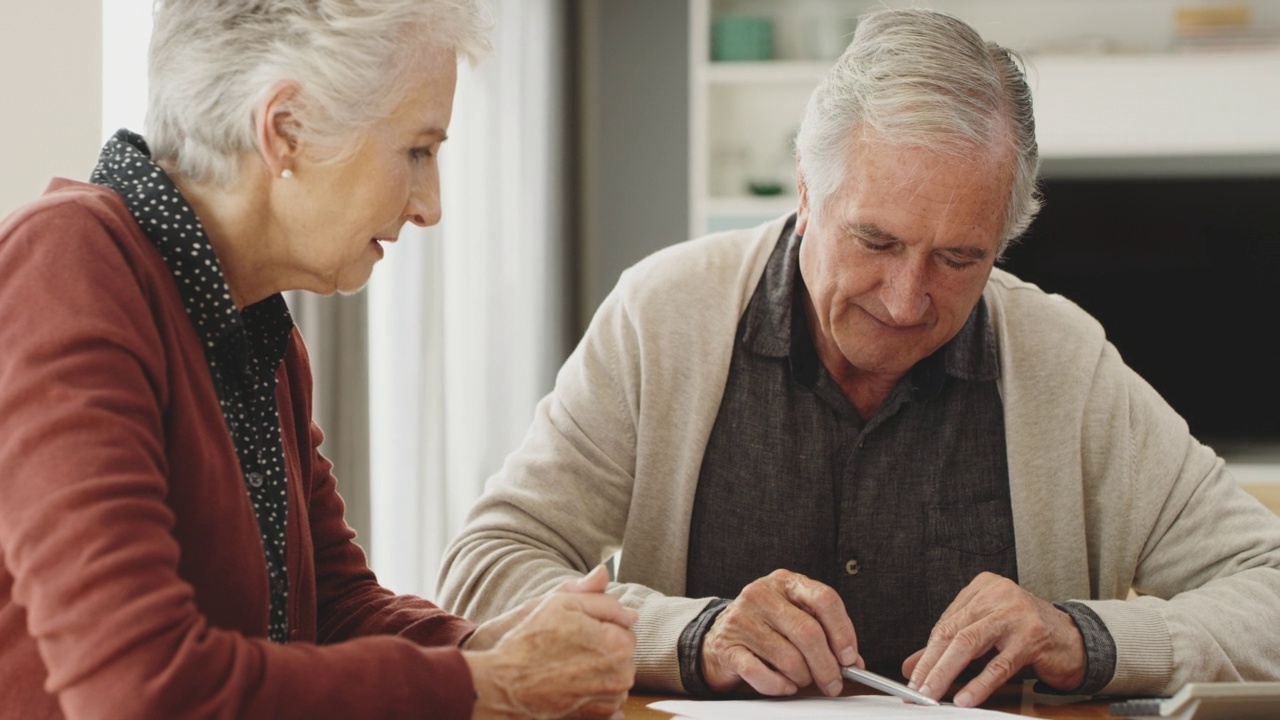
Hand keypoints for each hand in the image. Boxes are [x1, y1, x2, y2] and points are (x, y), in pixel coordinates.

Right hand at [465, 566, 637, 718]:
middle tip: (569, 646)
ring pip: (615, 676)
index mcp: (619, 644)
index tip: (576, 629)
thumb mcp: (562, 602)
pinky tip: (575, 686)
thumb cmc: (531, 642)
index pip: (624, 628)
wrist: (506, 685)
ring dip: (600, 670)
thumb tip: (630, 611)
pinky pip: (609, 702)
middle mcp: (621, 675)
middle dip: (603, 648)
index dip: (600, 625)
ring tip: (568, 665)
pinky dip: (597, 694)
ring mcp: (611, 701)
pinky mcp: (598, 718)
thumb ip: (601, 598)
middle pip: (622, 654)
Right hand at [701, 569, 859, 696]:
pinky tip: (784, 685)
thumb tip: (853, 660)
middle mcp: (762, 595)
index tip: (849, 656)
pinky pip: (762, 674)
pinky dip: (779, 686)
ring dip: (803, 678)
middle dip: (827, 665)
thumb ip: (824, 633)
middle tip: (833, 682)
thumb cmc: (764, 627)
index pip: (824, 599)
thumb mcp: (794, 617)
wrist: (717, 636)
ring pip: (788, 657)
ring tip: (802, 680)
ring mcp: (742, 619)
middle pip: (808, 632)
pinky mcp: (727, 647)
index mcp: (785, 582)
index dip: (842, 630)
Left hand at [902, 572, 1085, 707]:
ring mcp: (1015, 614)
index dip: (927, 652)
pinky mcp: (1032, 637)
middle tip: (916, 688)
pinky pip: (999, 665)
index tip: (912, 675)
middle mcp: (997, 594)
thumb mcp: (985, 635)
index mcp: (983, 588)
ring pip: (969, 644)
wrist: (1075, 640)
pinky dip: (979, 684)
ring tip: (931, 693)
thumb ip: (949, 646)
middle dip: (930, 663)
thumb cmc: (1027, 635)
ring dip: (945, 672)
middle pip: (953, 632)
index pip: (946, 622)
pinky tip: (965, 697)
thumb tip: (911, 665)